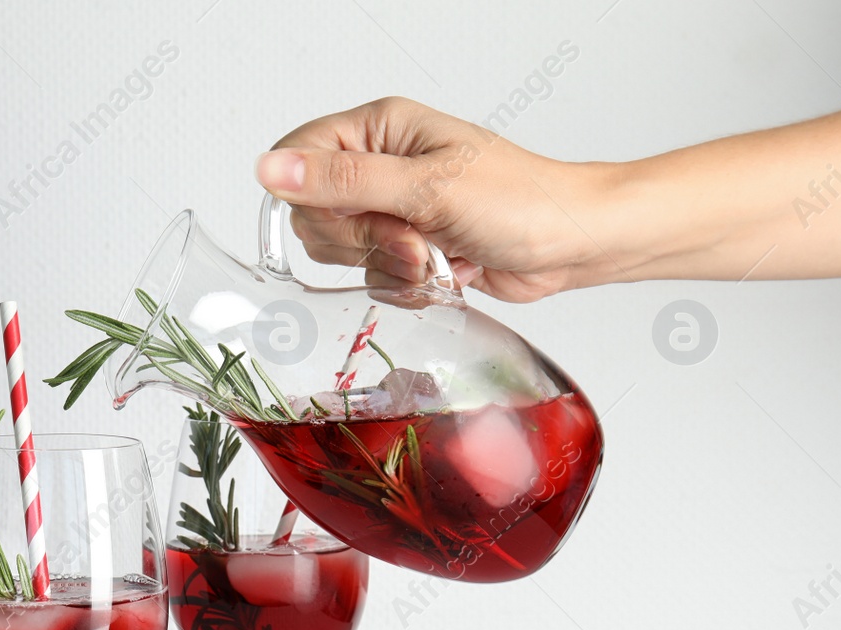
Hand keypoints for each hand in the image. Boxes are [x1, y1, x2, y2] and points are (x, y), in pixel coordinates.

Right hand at [257, 97, 618, 302]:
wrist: (570, 244)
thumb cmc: (519, 200)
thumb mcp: (423, 188)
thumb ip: (341, 180)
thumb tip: (270, 168)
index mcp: (379, 130)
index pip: (300, 157)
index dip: (312, 196)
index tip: (355, 215)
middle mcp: (380, 167)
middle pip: (316, 216)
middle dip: (363, 241)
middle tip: (412, 238)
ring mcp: (392, 210)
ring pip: (343, 253)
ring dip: (388, 266)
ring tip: (435, 257)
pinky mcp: (406, 249)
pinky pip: (372, 277)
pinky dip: (404, 287)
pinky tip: (441, 275)